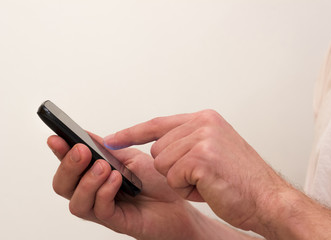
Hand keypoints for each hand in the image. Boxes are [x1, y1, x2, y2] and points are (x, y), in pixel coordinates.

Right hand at [48, 133, 225, 239]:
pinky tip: (117, 179)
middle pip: (64, 185)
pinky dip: (105, 192)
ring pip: (76, 202)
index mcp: (96, 175)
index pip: (69, 165)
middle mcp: (95, 192)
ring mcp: (104, 208)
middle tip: (81, 151)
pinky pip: (100, 210)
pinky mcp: (117, 221)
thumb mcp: (131, 157)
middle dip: (68, 166)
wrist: (179, 200)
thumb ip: (109, 149)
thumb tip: (86, 135)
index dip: (60, 152)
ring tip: (103, 167)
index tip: (55, 137)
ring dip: (87, 181)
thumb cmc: (157, 180)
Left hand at [103, 110, 289, 232]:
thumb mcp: (213, 150)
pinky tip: (208, 186)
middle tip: (202, 175)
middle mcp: (202, 123)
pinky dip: (187, 189)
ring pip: (162, 164)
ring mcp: (202, 137)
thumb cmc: (240, 180)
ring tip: (207, 181)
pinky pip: (172, 177)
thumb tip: (157, 147)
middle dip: (173, 169)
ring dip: (180, 180)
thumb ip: (186, 141)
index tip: (110, 139)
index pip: (157, 124)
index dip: (132, 132)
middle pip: (157, 149)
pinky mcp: (201, 157)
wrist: (268, 199)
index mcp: (204, 119)